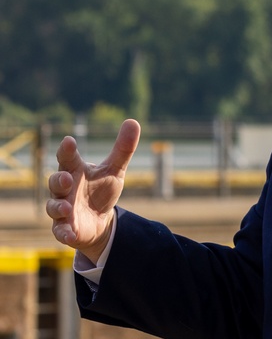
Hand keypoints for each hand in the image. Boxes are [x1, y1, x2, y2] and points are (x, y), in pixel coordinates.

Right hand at [46, 119, 140, 263]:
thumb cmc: (101, 190)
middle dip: (58, 180)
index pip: (67, 158)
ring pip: (53, 207)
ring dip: (58, 207)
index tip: (69, 141)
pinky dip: (64, 232)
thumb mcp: (114, 169)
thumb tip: (134, 121)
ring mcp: (62, 210)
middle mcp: (64, 190)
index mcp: (75, 171)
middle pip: (55, 182)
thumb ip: (123, 148)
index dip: (66, 150)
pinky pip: (60, 231)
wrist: (99, 220)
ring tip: (67, 208)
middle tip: (68, 178)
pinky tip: (70, 235)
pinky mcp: (64, 228)